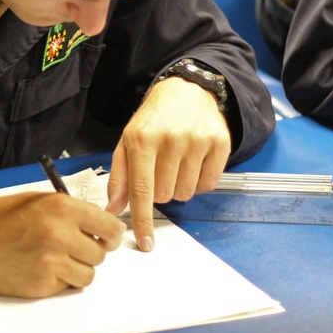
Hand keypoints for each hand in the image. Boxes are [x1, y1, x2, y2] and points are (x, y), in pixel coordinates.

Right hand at [0, 192, 124, 297]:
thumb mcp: (37, 199)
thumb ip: (69, 210)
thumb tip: (97, 224)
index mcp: (62, 208)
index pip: (110, 227)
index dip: (110, 233)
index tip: (106, 236)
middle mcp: (60, 235)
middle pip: (101, 253)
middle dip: (91, 250)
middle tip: (74, 245)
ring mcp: (51, 263)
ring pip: (88, 274)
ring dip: (77, 268)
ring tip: (57, 258)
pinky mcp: (41, 285)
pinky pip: (67, 286)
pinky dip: (59, 280)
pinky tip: (40, 267)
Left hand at [106, 77, 230, 250]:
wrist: (186, 89)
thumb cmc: (153, 119)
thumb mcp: (128, 141)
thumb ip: (119, 176)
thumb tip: (112, 209)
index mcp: (142, 140)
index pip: (142, 190)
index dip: (143, 220)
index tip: (146, 242)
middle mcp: (170, 140)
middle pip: (164, 195)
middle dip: (159, 191)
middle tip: (159, 170)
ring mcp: (197, 141)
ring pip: (186, 193)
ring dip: (179, 186)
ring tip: (176, 163)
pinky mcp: (219, 143)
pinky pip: (208, 184)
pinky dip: (199, 181)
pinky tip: (193, 161)